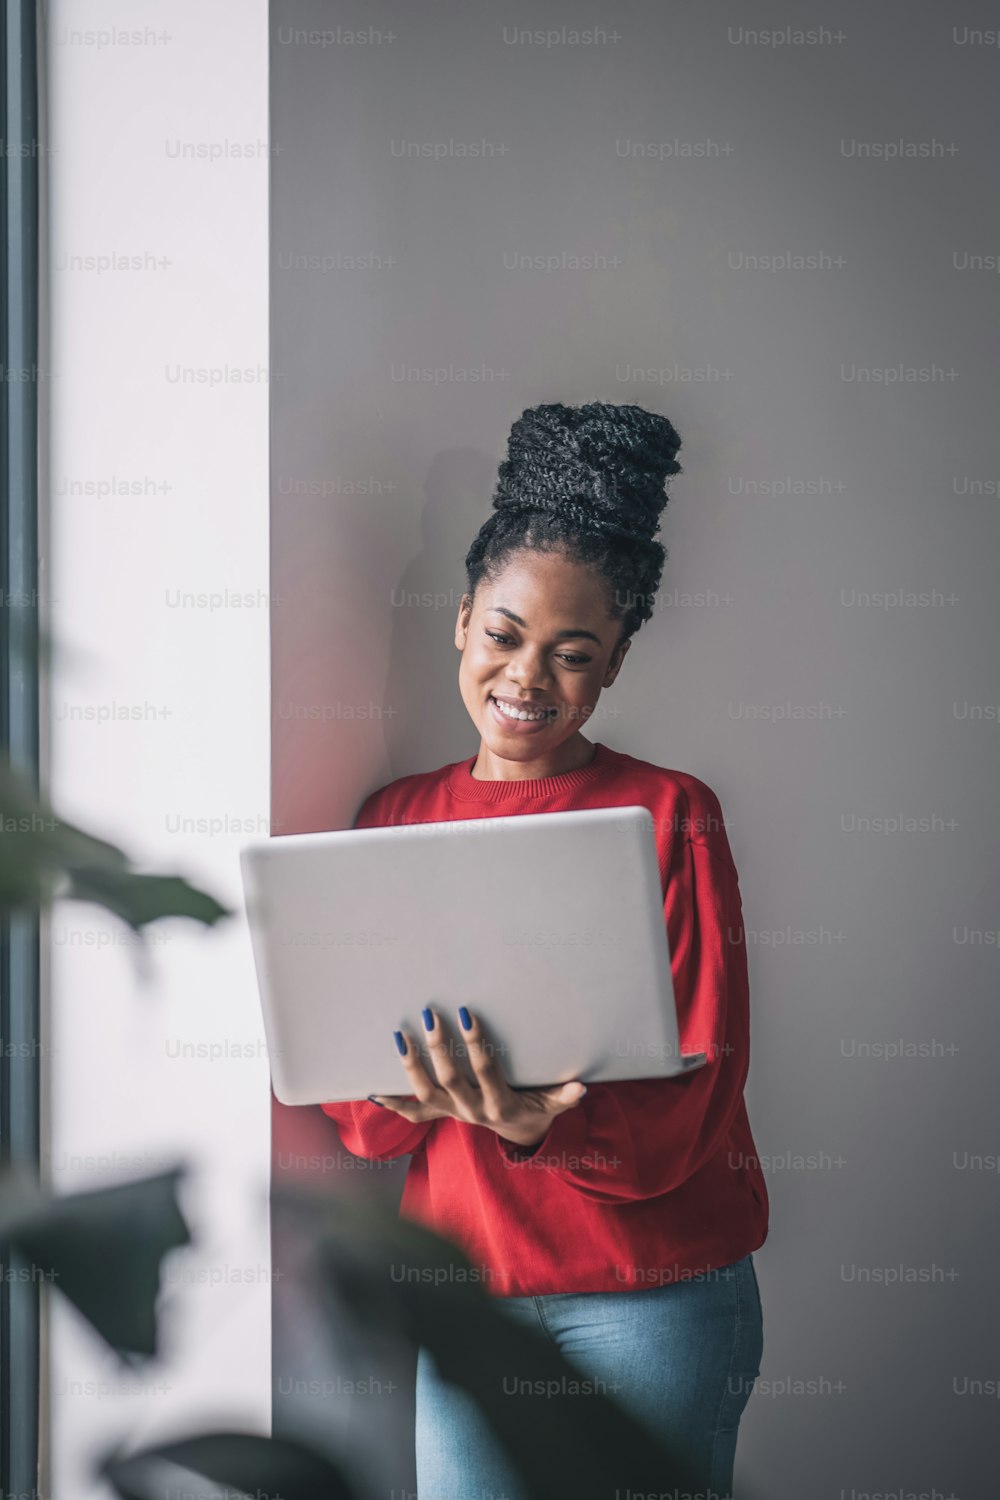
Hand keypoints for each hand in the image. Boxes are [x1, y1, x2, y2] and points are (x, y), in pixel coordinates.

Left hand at [368, 1005, 586, 1148]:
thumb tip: (580, 1087)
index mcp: (498, 1103)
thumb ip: (563, 1096)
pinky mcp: (441, 1114)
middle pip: (448, 1079)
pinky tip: (372, 1090)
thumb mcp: (551, 1105)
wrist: (518, 1135)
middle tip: (430, 1015)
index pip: (485, 1070)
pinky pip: (412, 1113)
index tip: (468, 1015)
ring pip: (425, 1093)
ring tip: (399, 1036)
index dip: (476, 1045)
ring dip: (410, 1066)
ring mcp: (452, 1113)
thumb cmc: (535, 1111)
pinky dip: (393, 1103)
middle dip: (437, 1048)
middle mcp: (471, 1111)